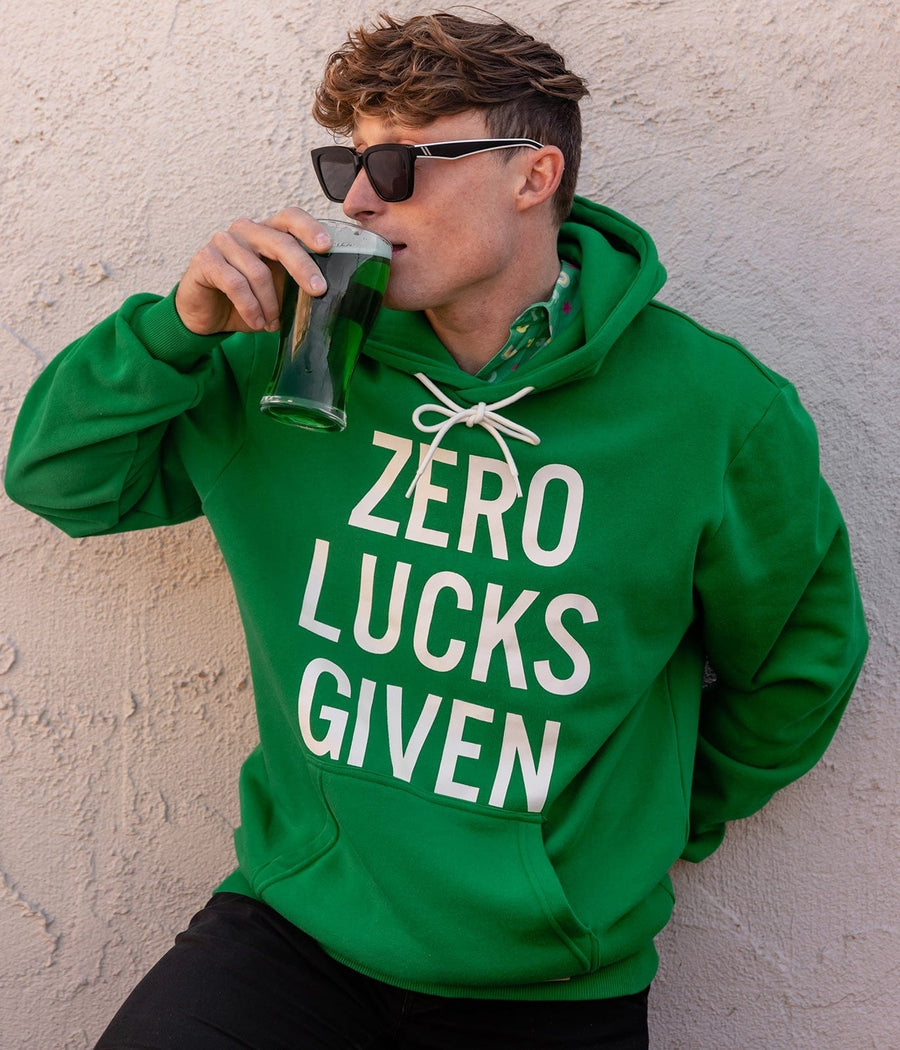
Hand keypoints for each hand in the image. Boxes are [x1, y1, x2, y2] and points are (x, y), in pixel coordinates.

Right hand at [174, 208, 331, 335]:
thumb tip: (325, 292)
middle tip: (318, 291)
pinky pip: (235, 284)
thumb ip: (296, 284)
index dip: (310, 228)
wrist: (206, 316)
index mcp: (267, 232)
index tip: (327, 246)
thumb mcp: (278, 292)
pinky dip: (250, 307)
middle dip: (302, 268)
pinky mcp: (206, 259)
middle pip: (280, 242)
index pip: (290, 218)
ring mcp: (224, 242)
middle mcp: (246, 230)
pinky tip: (256, 322)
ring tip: (272, 323)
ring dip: (270, 304)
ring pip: (258, 271)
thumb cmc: (245, 301)